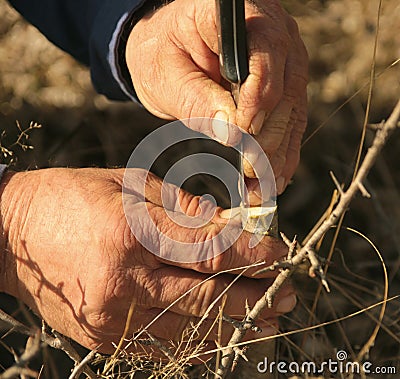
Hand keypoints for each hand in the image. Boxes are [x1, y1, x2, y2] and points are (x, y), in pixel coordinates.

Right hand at [0, 168, 295, 355]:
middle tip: (289, 295)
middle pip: (207, 297)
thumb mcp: (129, 185)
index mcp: (129, 233)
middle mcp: (123, 282)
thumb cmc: (73, 197)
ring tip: (267, 320)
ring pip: (191, 330)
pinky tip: (223, 335)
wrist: (12, 237)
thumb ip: (182, 208)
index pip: (209, 250)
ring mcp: (111, 318)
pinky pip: (163, 346)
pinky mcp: (102, 338)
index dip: (253, 254)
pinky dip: (199, 341)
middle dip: (256, 297)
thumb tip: (230, 224)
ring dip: (235, 326)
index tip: (282, 254)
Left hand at [126, 0, 307, 195]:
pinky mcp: (282, 83)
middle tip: (252, 172)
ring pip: (294, 108)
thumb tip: (233, 133)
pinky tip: (276, 176)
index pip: (265, 55)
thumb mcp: (166, 75)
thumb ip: (197, 99)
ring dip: (281, 151)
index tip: (242, 136)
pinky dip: (284, 149)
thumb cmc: (161, 54)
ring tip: (265, 186)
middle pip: (286, 87)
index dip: (257, 100)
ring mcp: (283, 58)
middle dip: (269, 136)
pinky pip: (291, 117)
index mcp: (238, 14)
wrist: (165, 49)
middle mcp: (272, 32)